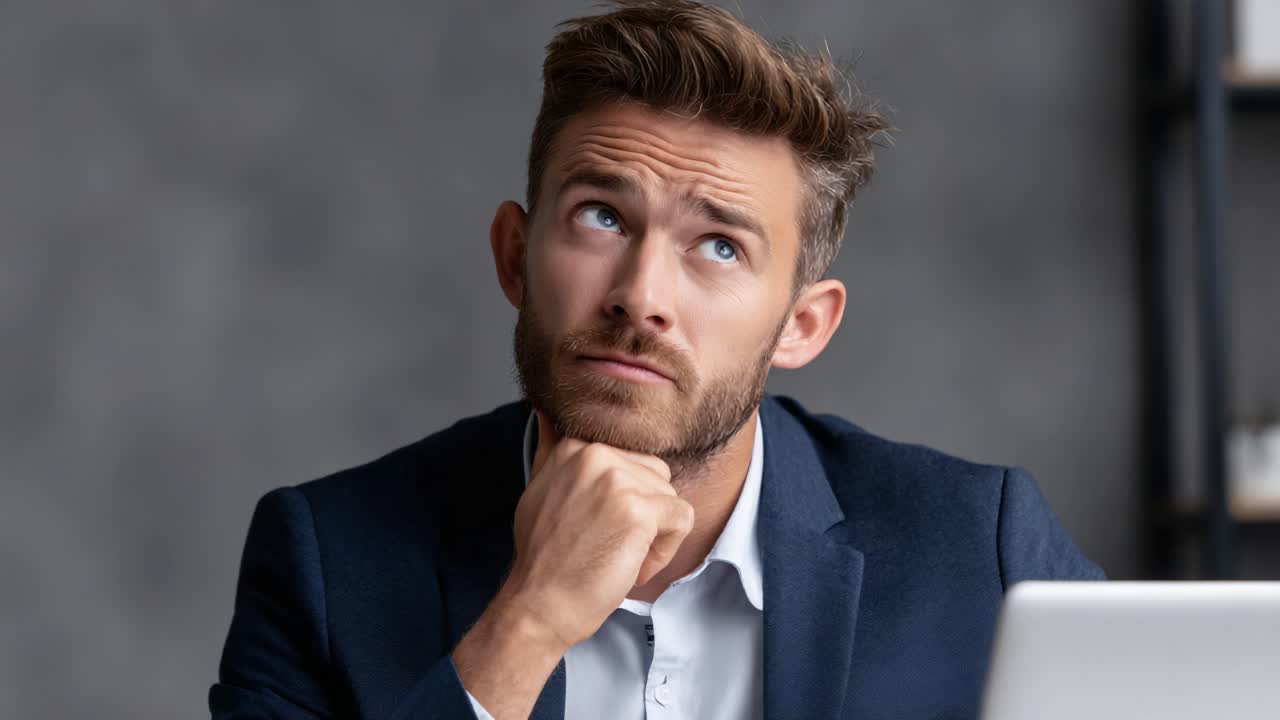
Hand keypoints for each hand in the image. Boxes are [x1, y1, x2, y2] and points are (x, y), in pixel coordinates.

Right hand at [451, 409, 694, 718]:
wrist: (538, 604)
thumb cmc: (544, 557)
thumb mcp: (540, 486)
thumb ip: (550, 446)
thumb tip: (545, 409)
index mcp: (575, 445)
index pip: (631, 459)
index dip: (620, 500)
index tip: (593, 524)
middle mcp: (595, 453)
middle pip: (656, 475)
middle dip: (642, 514)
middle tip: (605, 543)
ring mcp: (617, 478)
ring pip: (670, 497)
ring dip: (654, 533)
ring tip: (615, 552)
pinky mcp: (639, 508)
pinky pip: (682, 520)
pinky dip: (664, 550)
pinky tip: (630, 563)